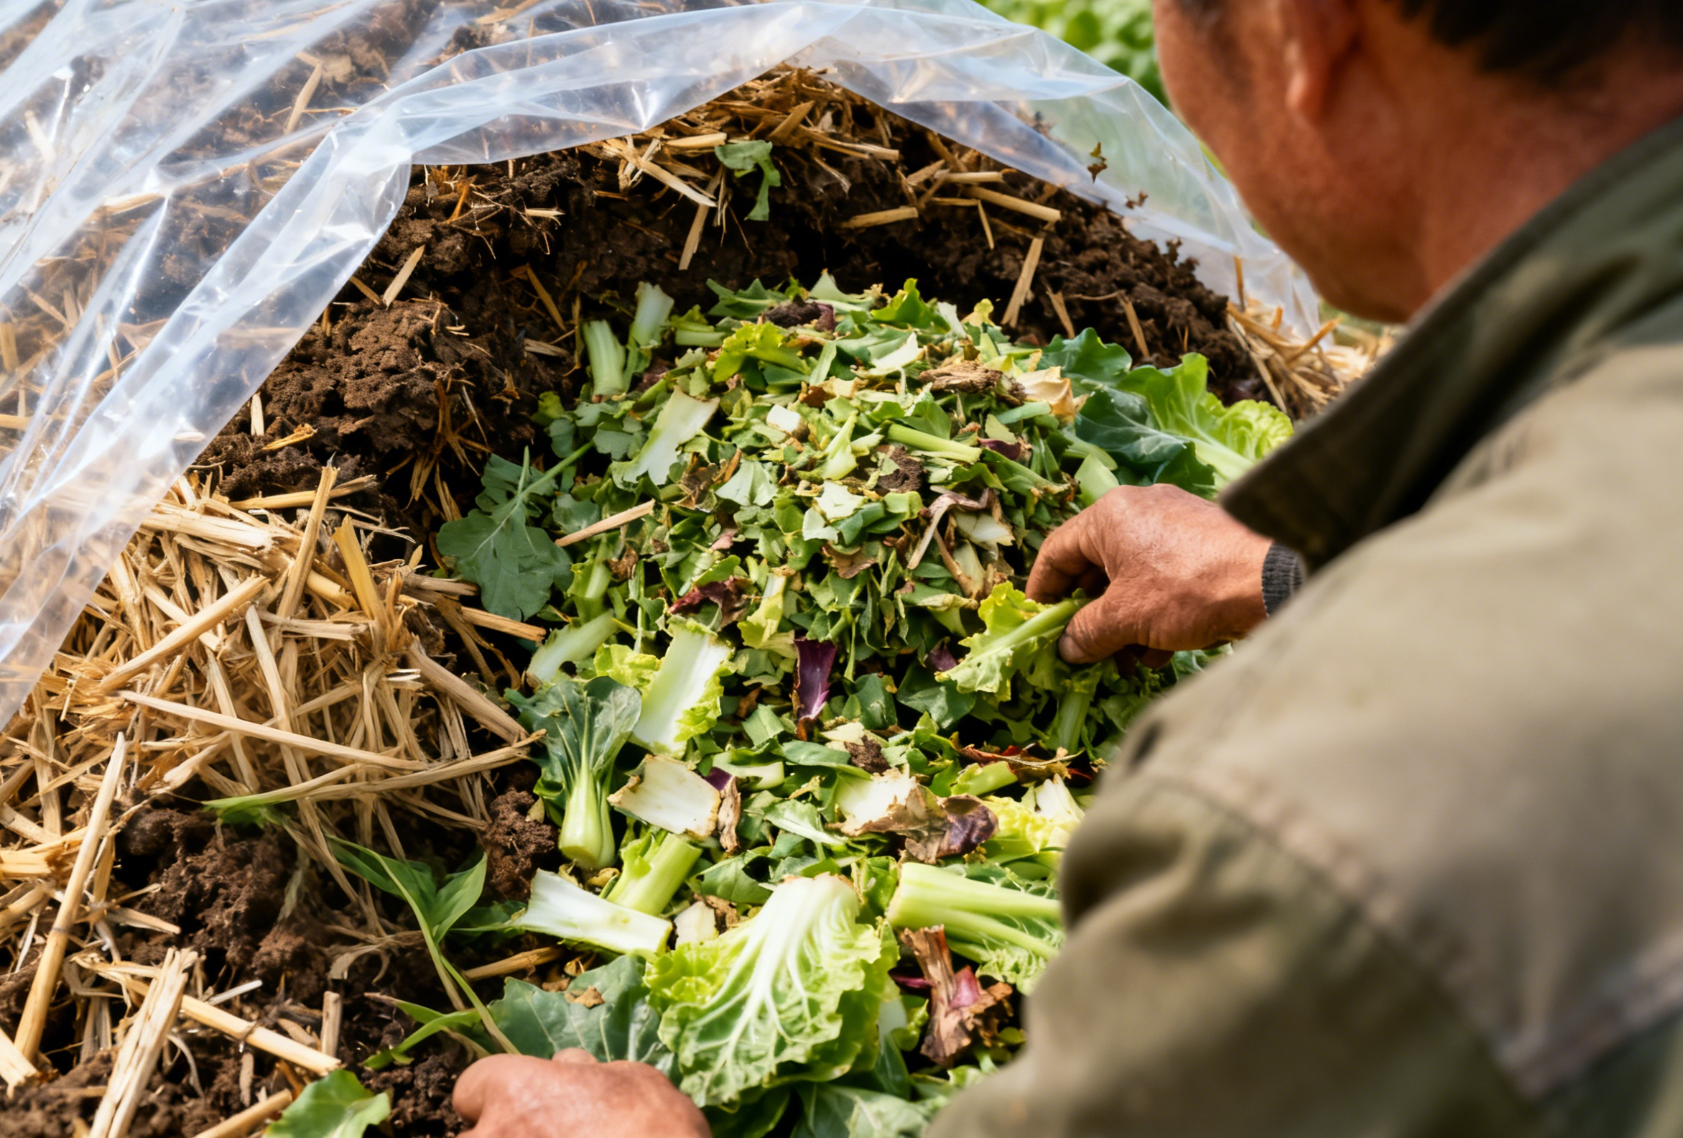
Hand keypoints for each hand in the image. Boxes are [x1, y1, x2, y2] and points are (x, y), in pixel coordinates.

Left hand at [454, 1049, 709, 1137]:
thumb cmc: (654, 1126)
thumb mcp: (631, 1079)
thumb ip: (586, 1071)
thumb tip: (570, 1065)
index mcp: (517, 1090)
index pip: (471, 1087)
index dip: (495, 1096)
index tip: (518, 1107)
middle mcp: (495, 1135)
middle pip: (472, 1136)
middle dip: (500, 1134)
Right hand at [1027, 485, 1271, 664]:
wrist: (1273, 581)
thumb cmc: (1188, 590)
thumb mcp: (1127, 617)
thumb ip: (1086, 633)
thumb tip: (1066, 648)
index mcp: (1110, 515)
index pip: (1056, 552)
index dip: (1042, 592)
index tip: (1037, 625)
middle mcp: (1139, 510)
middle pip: (1094, 566)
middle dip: (1088, 616)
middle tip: (1082, 651)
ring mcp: (1175, 524)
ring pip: (1130, 577)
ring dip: (1121, 622)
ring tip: (1125, 662)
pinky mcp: (1203, 544)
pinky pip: (1162, 578)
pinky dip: (1153, 613)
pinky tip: (1159, 652)